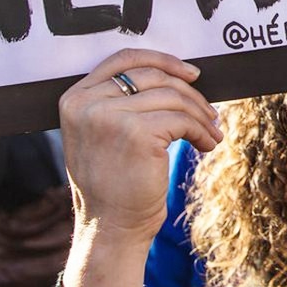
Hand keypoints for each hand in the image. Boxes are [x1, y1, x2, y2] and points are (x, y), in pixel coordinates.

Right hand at [58, 48, 220, 286]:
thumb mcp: (102, 135)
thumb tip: (175, 75)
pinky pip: (181, 119)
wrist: (111, 227)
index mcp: (75, 98)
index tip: (190, 73)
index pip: (123, 58)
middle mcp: (86, 103)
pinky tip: (207, 145)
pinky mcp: (136, 132)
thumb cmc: (113, 184)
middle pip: (153, 76)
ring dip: (200, 115)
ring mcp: (109, 116)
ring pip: (172, 97)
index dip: (162, 60)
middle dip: (189, 93)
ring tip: (211, 132)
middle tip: (209, 112)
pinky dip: (201, 130)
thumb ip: (120, 102)